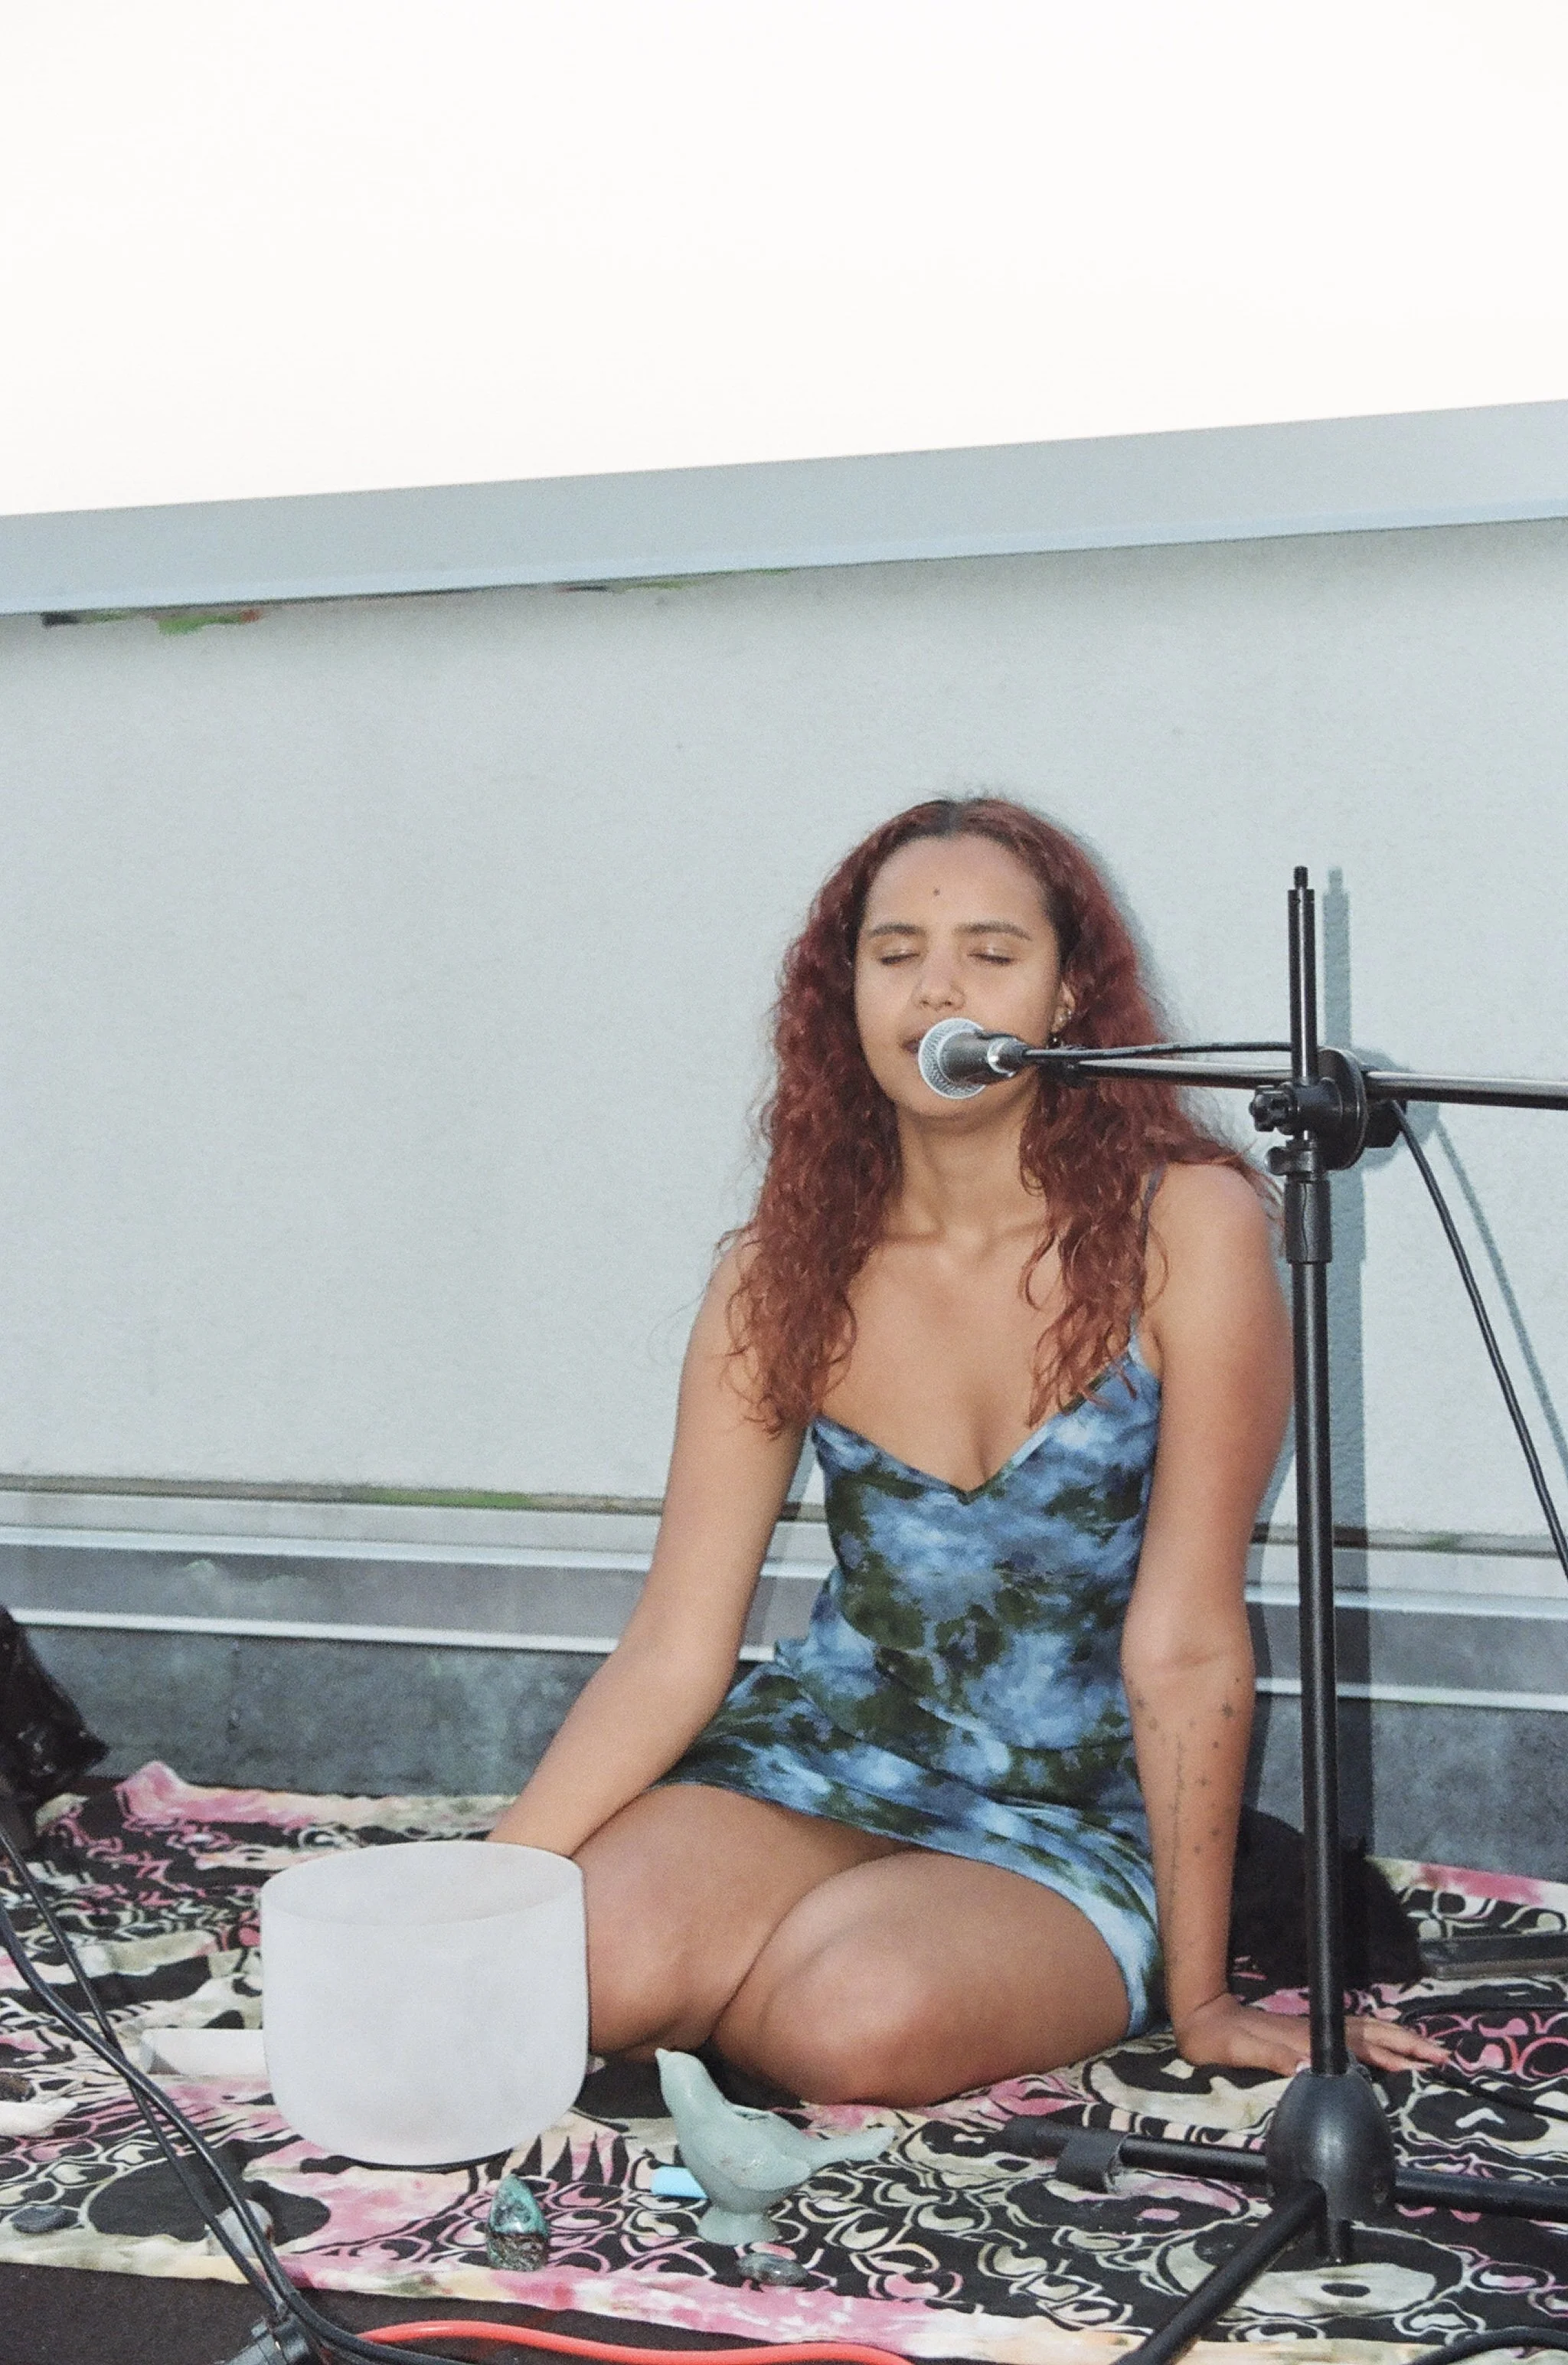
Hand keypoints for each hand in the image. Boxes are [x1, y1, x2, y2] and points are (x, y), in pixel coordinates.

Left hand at [1173, 1991, 1449, 2078]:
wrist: (1204, 2022)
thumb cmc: (1224, 2042)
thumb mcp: (1249, 2053)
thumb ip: (1279, 2059)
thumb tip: (1311, 2065)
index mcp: (1310, 2039)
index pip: (1362, 2047)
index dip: (1393, 2055)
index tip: (1424, 2065)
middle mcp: (1316, 2032)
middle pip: (1372, 2034)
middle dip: (1407, 2044)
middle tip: (1441, 2055)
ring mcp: (1312, 2031)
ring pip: (1364, 2031)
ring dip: (1395, 2039)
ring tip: (1424, 2049)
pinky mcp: (1305, 2034)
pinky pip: (1350, 2034)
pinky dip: (1374, 2037)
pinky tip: (1382, 2044)